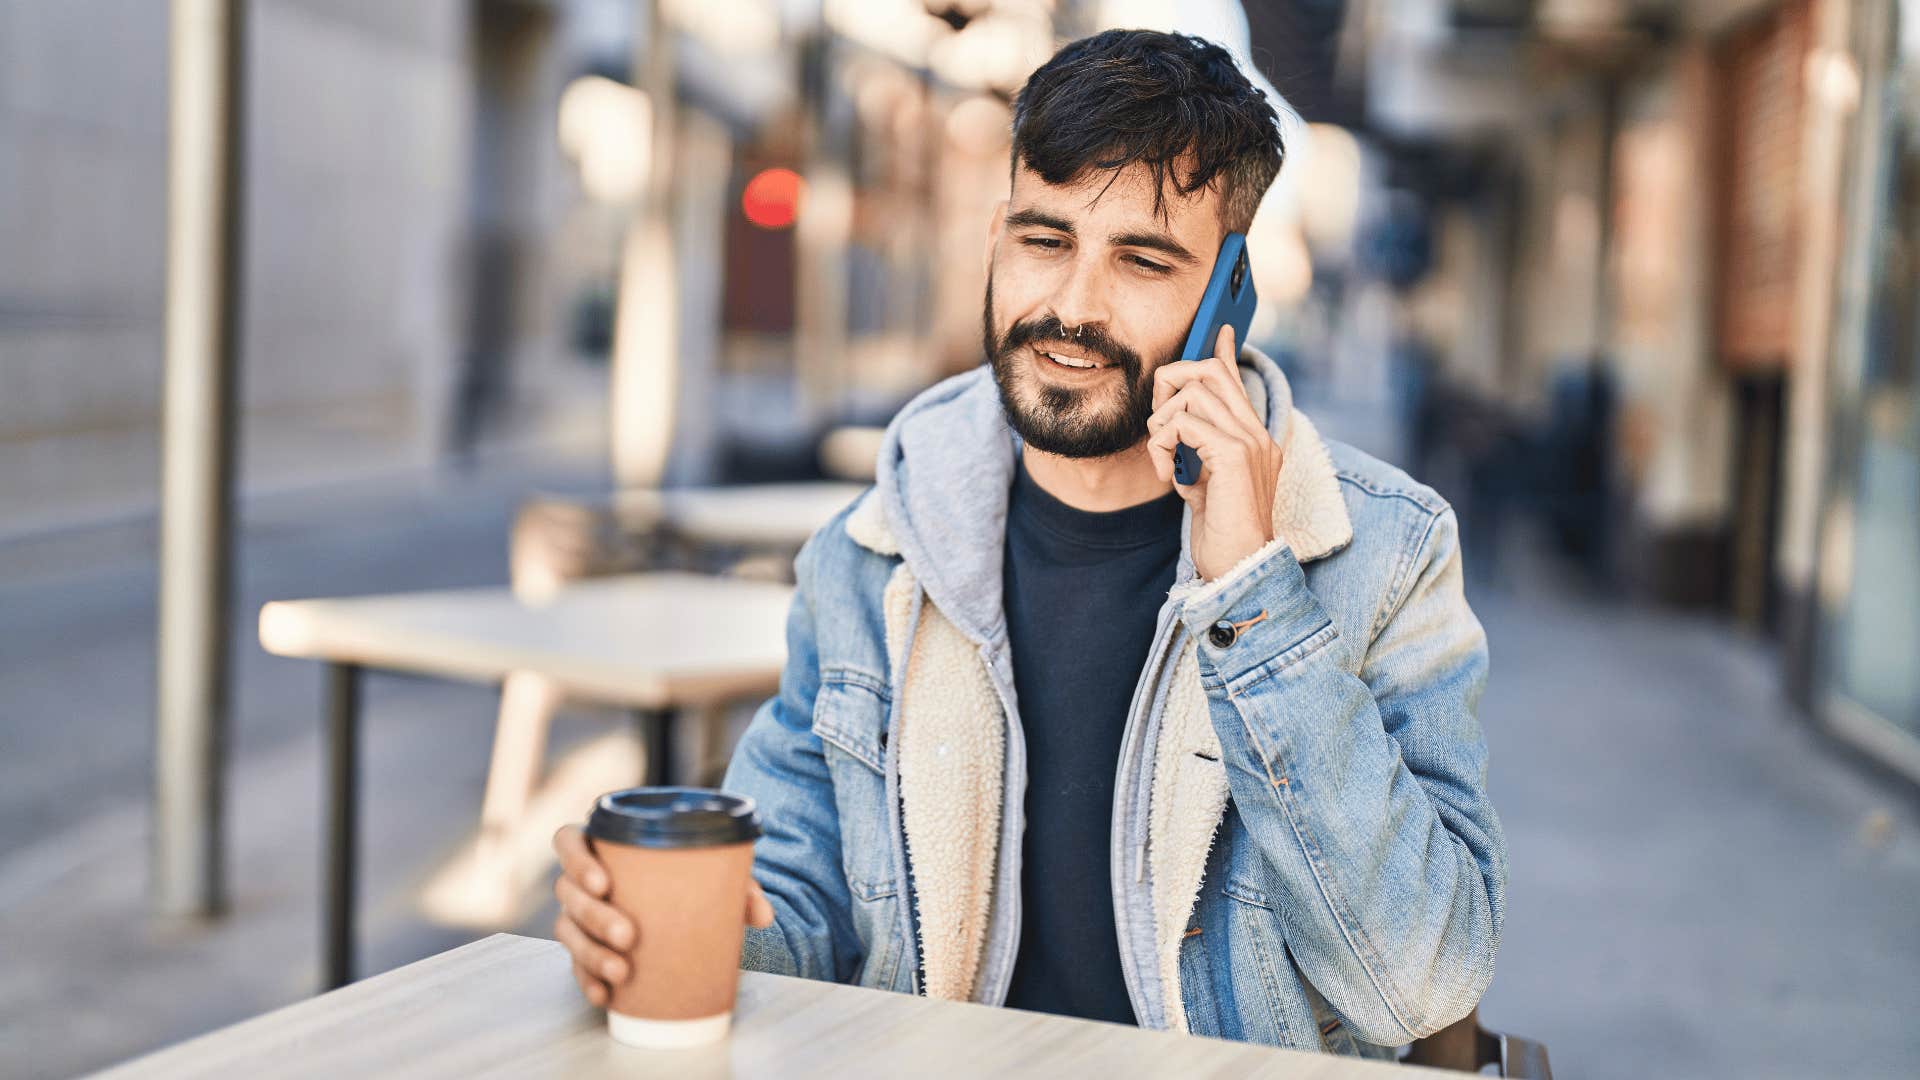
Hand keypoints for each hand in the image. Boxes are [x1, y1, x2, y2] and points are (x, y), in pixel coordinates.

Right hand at [551, 824, 775, 1007]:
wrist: (687, 910)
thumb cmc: (690, 879)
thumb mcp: (715, 874)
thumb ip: (740, 886)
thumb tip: (764, 914)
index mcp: (605, 846)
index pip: (568, 841)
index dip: (576, 859)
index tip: (603, 882)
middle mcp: (583, 880)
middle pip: (569, 892)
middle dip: (595, 916)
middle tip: (629, 935)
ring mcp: (580, 916)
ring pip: (569, 931)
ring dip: (591, 953)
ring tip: (622, 972)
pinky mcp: (585, 949)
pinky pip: (575, 966)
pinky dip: (588, 981)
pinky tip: (604, 995)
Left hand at [1147, 325, 1282, 580]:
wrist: (1242, 570)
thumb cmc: (1223, 536)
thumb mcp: (1206, 486)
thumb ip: (1197, 454)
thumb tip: (1177, 428)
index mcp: (1256, 440)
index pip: (1237, 382)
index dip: (1222, 353)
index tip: (1217, 332)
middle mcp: (1258, 435)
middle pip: (1210, 372)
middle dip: (1171, 383)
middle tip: (1158, 421)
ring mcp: (1250, 442)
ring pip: (1193, 391)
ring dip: (1161, 422)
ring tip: (1163, 458)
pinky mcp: (1235, 455)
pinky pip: (1182, 424)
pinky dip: (1161, 445)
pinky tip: (1167, 474)